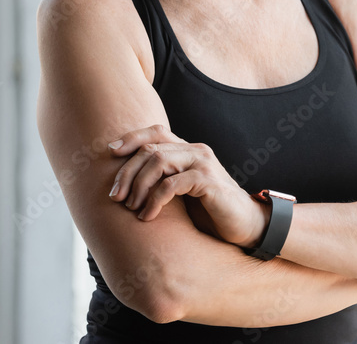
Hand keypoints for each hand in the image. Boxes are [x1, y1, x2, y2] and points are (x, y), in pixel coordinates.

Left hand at [106, 125, 268, 247]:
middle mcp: (196, 151)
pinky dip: (154, 200)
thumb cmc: (211, 211)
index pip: (156, 131)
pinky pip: (172, 184)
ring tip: (131, 207)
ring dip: (138, 185)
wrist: (246, 226)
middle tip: (115, 197)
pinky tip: (148, 216)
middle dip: (127, 172)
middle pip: (151, 148)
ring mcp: (204, 164)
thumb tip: (126, 185)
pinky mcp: (209, 182)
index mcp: (189, 150)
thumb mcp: (183, 192)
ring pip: (159, 161)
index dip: (131, 138)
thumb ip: (164, 180)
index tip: (110, 153)